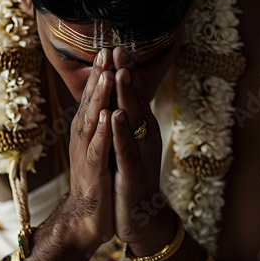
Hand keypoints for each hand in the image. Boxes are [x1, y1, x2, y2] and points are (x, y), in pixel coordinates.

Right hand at [66, 48, 115, 250]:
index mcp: (88, 129)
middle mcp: (83, 137)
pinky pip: (97, 149)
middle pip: (90, 103)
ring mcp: (86, 153)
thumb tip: (106, 100)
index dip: (100, 74)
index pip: (94, 97)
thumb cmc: (97, 176)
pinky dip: (101, 132)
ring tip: (105, 75)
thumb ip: (99, 122)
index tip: (109, 50)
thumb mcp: (98, 144)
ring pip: (91, 121)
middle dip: (98, 77)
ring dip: (98, 97)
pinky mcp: (92, 171)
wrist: (88, 214)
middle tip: (104, 52)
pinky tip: (107, 116)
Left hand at [110, 46, 177, 254]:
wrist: (140, 214)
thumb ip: (129, 120)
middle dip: (126, 74)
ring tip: (120, 72)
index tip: (118, 47)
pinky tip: (115, 115)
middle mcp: (144, 136)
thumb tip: (121, 98)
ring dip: (127, 96)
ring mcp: (140, 153)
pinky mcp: (133, 172)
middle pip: (135, 100)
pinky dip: (120, 131)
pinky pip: (125, 149)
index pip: (133, 95)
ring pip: (133, 120)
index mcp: (141, 128)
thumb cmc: (132, 174)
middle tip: (120, 48)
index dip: (126, 71)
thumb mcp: (131, 143)